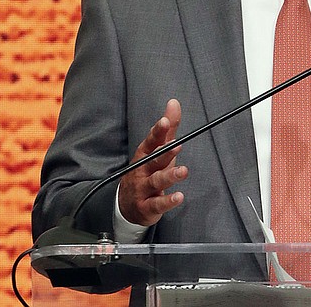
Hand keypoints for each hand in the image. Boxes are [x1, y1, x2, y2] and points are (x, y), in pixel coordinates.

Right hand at [118, 99, 188, 225]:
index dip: (157, 132)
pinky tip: (179, 196)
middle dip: (165, 153)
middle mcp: (142, 170)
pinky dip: (168, 201)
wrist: (127, 206)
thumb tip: (174, 103)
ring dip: (169, 176)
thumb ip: (167, 129)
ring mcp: (143, 189)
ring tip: (183, 171)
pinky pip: (157, 204)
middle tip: (177, 145)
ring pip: (156, 181)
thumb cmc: (147, 172)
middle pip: (153, 160)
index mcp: (144, 155)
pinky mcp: (147, 207)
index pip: (150, 141)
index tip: (165, 121)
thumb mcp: (157, 150)